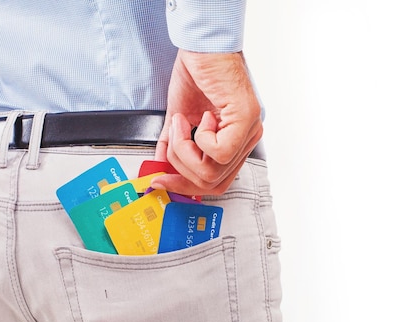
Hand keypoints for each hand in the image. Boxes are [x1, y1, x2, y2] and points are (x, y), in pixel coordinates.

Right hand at [152, 49, 262, 195]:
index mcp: (233, 140)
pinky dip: (198, 139)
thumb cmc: (197, 73)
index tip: (161, 180)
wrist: (202, 45)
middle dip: (181, 171)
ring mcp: (249, 129)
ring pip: (212, 172)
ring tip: (181, 124)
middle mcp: (245, 138)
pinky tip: (199, 118)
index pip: (215, 183)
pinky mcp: (246, 118)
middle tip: (170, 146)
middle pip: (213, 184)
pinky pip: (219, 152)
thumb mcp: (179, 118)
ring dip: (185, 150)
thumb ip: (172, 146)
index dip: (185, 187)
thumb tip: (160, 168)